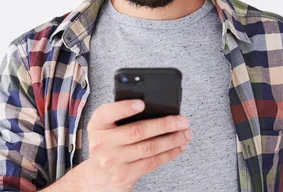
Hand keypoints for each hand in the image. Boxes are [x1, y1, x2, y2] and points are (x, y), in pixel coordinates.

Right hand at [78, 99, 192, 191]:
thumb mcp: (104, 129)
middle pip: (137, 131)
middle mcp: (103, 143)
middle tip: (181, 120)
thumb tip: (153, 107)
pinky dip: (169, 153)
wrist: (97, 178)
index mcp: (98, 126)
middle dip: (164, 124)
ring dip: (171, 140)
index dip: (124, 108)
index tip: (141, 104)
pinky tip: (178, 147)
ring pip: (149, 147)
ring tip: (185, 133)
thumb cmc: (105, 146)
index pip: (107, 113)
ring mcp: (114, 160)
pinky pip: (152, 162)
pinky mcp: (126, 174)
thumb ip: (120, 116)